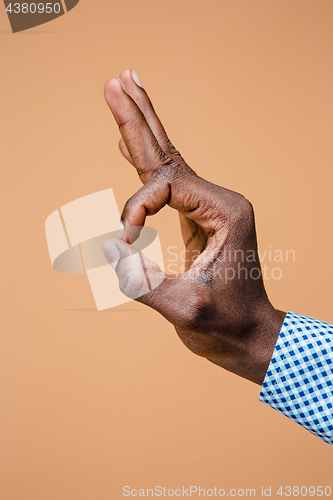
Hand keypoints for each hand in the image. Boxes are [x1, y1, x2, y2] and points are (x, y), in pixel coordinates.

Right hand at [103, 69, 285, 384]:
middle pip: (168, 153)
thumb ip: (143, 282)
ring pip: (167, 162)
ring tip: (124, 89)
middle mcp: (220, 200)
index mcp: (226, 212)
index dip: (136, 211)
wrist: (249, 335)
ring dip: (142, 128)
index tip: (124, 244)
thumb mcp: (184, 310)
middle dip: (139, 117)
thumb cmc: (224, 326)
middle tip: (115, 80)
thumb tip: (109, 248)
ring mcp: (209, 206)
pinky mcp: (198, 217)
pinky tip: (129, 144)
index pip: (167, 188)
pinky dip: (145, 162)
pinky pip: (167, 183)